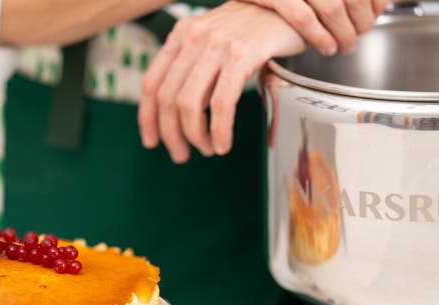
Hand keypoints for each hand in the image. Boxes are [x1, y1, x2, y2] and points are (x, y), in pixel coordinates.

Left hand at [138, 1, 304, 162]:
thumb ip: (197, 66)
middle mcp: (195, 36)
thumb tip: (180, 112)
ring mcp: (217, 44)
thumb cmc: (255, 31)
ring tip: (208, 150)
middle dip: (172, 135)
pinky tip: (223, 143)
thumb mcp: (217, 42)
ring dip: (195, 136)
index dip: (147, 118)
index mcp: (183, 34)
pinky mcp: (242, 54)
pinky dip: (220, 130)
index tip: (151, 142)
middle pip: (168, 98)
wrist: (291, 8)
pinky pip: (221, 102)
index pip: (151, 82)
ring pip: (190, 103)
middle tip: (182, 155)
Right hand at [241, 0, 390, 54]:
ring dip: (345, 33)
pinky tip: (326, 48)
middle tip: (358, 36)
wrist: (236, 15)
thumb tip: (379, 4)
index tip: (376, 12)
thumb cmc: (274, 1)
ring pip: (331, 6)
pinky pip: (302, 17)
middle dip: (362, 19)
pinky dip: (320, 36)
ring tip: (345, 47)